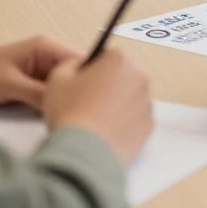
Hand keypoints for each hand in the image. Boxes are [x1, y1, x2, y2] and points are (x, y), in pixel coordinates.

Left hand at [0, 36, 79, 109]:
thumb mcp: (9, 85)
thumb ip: (38, 93)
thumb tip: (65, 103)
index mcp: (45, 47)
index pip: (79, 61)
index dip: (86, 81)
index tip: (87, 102)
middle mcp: (47, 57)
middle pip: (75, 76)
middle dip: (75, 93)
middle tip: (76, 113)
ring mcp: (41, 72)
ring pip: (64, 88)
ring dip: (63, 101)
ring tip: (66, 116)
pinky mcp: (33, 86)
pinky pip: (52, 95)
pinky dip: (53, 105)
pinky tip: (54, 116)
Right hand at [44, 49, 153, 163]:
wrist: (84, 152)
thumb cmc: (70, 112)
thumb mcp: (58, 78)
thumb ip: (70, 63)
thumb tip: (78, 65)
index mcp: (120, 60)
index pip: (108, 55)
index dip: (93, 68)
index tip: (83, 82)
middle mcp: (140, 77)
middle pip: (122, 75)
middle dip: (108, 84)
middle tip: (87, 103)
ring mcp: (147, 103)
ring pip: (130, 97)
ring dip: (117, 103)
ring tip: (95, 120)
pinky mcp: (149, 126)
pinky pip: (135, 119)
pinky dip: (124, 123)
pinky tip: (106, 132)